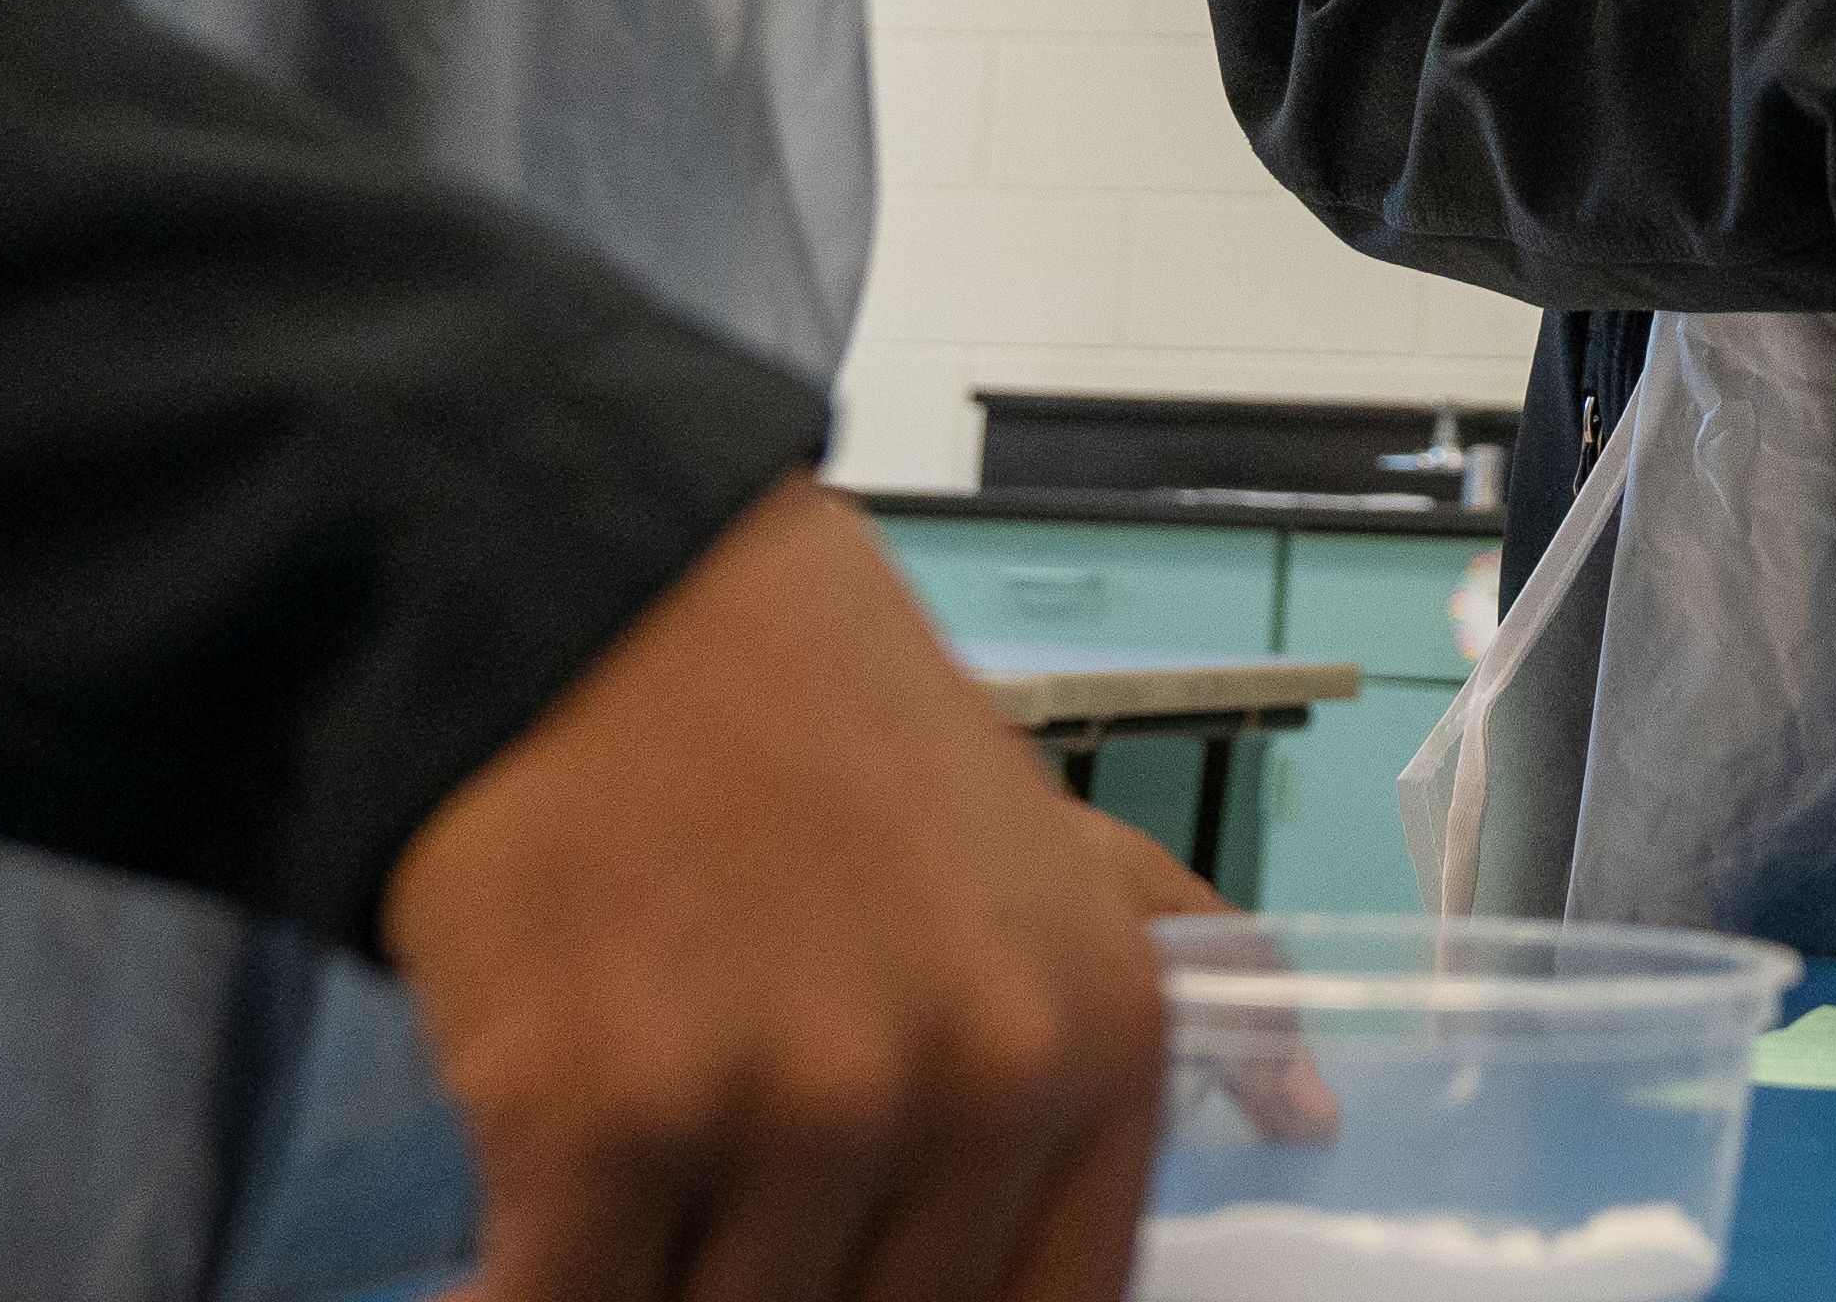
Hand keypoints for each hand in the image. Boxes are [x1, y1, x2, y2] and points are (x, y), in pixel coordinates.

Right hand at [393, 473, 1182, 1301]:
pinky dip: (528, 1295)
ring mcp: (800, 1105)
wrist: (604, 604)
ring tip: (637, 1172)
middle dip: (786, 1290)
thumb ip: (1175, 970)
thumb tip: (1310, 1113)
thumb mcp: (1056, 840)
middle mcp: (981, 1084)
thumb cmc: (815, 734)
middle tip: (724, 1206)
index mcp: (1103, 1044)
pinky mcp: (608, 1119)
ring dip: (656, 1278)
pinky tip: (525, 1242)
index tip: (860, 1276)